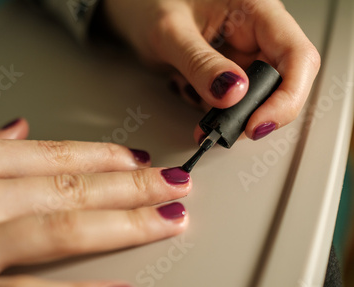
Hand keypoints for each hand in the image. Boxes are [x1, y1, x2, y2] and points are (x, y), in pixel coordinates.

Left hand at [102, 0, 320, 141]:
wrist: (134, 10)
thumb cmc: (150, 5)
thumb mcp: (170, 32)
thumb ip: (200, 63)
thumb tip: (233, 94)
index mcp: (255, 9)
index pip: (296, 55)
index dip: (286, 97)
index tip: (257, 124)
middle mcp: (257, 32)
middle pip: (284, 81)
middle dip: (256, 112)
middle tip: (224, 129)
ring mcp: (244, 54)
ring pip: (259, 97)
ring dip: (234, 117)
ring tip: (203, 121)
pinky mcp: (229, 72)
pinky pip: (236, 101)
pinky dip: (219, 113)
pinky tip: (197, 106)